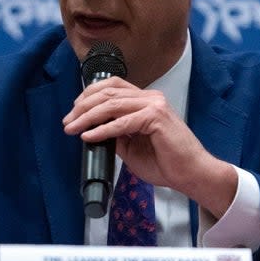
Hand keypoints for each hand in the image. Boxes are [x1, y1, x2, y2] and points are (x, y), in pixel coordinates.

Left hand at [62, 77, 236, 217]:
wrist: (191, 174)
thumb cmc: (165, 162)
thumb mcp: (130, 146)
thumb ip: (114, 133)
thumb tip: (90, 129)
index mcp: (144, 100)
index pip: (112, 86)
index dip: (88, 94)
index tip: (73, 111)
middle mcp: (150, 98)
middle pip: (107, 93)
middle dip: (82, 107)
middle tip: (68, 122)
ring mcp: (154, 105)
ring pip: (111, 105)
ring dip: (87, 117)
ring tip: (73, 128)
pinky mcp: (156, 118)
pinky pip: (122, 122)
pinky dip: (103, 129)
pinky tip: (89, 136)